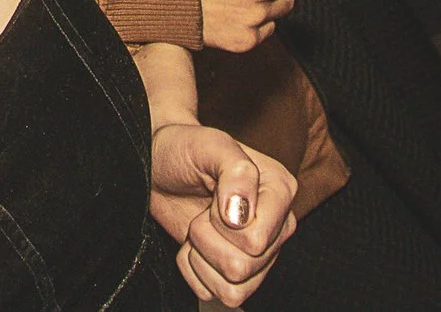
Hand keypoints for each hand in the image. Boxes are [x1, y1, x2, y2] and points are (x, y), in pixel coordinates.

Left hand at [149, 124, 299, 304]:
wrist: (160, 163)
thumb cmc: (186, 150)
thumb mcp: (210, 145)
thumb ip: (235, 171)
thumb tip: (242, 215)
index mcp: (280, 191)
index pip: (257, 239)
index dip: (224, 222)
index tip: (215, 195)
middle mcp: (276, 226)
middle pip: (243, 266)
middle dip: (208, 239)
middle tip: (203, 211)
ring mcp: (258, 254)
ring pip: (233, 288)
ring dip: (202, 257)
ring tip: (200, 226)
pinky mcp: (234, 274)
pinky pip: (214, 294)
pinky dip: (193, 271)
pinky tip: (195, 244)